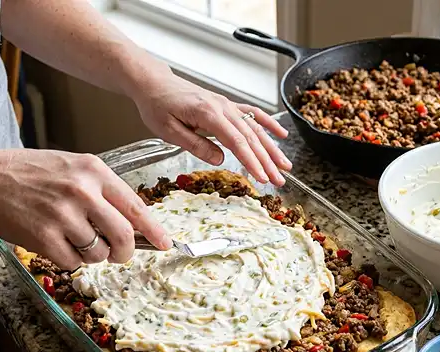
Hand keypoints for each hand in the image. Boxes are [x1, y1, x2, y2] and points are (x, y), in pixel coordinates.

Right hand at [0, 149, 171, 269]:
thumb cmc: (29, 173)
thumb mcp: (73, 167)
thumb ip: (102, 190)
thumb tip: (133, 221)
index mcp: (95, 171)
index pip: (136, 207)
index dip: (154, 230)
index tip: (165, 244)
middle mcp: (83, 192)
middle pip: (124, 236)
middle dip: (124, 252)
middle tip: (118, 254)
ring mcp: (63, 215)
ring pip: (99, 253)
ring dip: (92, 255)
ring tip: (74, 239)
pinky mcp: (44, 237)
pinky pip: (73, 263)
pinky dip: (69, 260)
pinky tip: (56, 244)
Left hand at [130, 70, 290, 185]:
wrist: (154, 84)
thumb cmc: (158, 106)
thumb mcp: (169, 131)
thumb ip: (196, 145)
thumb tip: (220, 160)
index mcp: (208, 113)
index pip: (236, 142)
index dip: (251, 161)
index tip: (262, 178)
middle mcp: (222, 107)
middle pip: (251, 137)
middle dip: (267, 161)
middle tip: (278, 180)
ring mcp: (227, 105)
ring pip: (255, 128)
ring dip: (272, 148)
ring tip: (285, 166)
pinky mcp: (226, 105)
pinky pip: (252, 114)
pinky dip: (268, 124)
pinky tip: (281, 135)